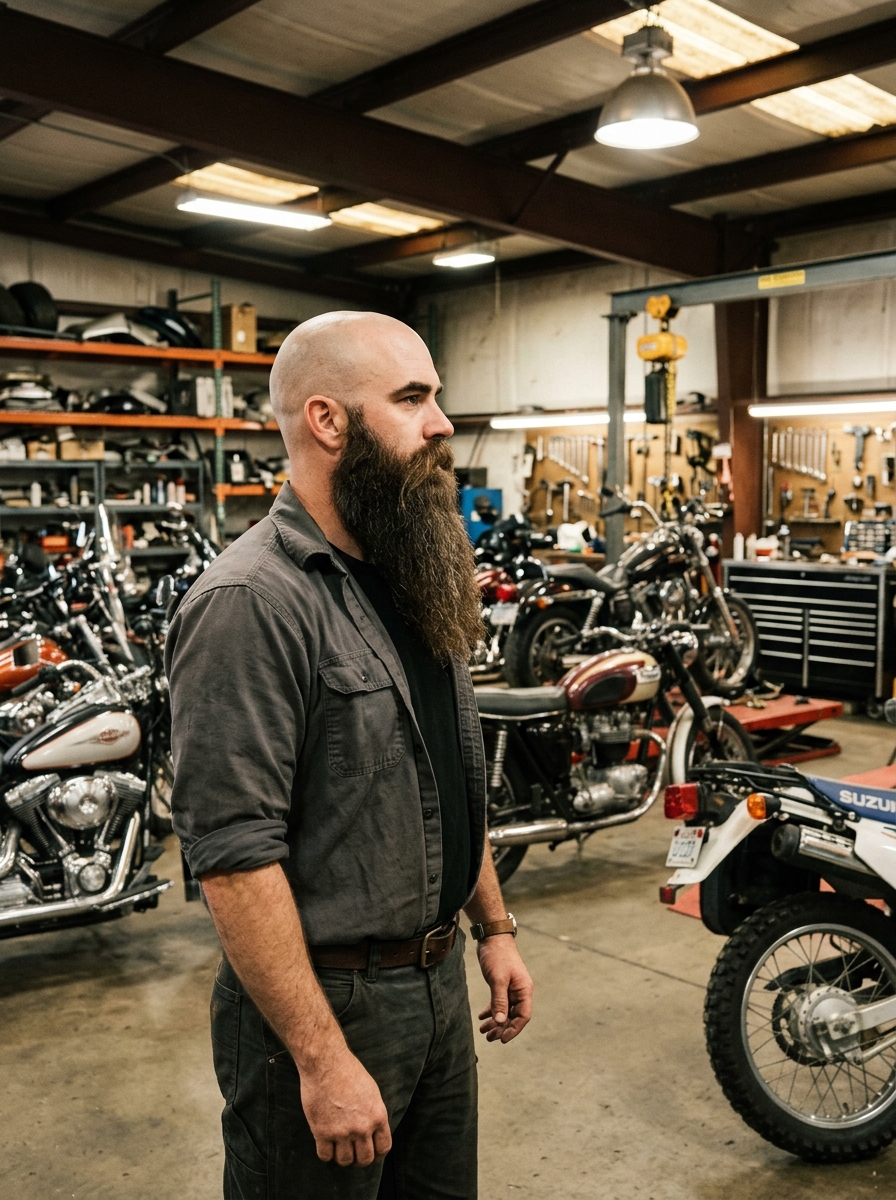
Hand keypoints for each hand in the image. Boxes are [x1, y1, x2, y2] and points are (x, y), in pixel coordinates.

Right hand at [299, 1046, 391, 1166]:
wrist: (326, 1063)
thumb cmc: (348, 1071)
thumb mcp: (371, 1091)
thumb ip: (373, 1113)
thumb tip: (373, 1130)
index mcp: (377, 1116)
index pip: (383, 1148)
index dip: (377, 1153)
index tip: (371, 1152)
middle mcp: (362, 1127)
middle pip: (365, 1159)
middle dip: (359, 1158)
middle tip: (353, 1152)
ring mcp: (342, 1132)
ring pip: (345, 1161)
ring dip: (342, 1157)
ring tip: (338, 1147)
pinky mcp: (322, 1132)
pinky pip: (325, 1156)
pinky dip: (326, 1153)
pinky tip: (325, 1143)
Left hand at [476, 935, 532, 1042]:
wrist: (492, 937)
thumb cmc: (498, 956)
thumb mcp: (498, 979)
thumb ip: (499, 1001)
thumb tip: (500, 1022)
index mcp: (524, 990)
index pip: (523, 1016)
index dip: (514, 1029)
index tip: (502, 1039)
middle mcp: (520, 991)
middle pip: (513, 1016)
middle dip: (502, 1028)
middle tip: (489, 1038)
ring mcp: (511, 988)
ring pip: (505, 1011)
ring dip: (495, 1022)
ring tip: (483, 1031)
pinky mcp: (502, 985)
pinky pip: (499, 1003)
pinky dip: (491, 1011)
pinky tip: (482, 1017)